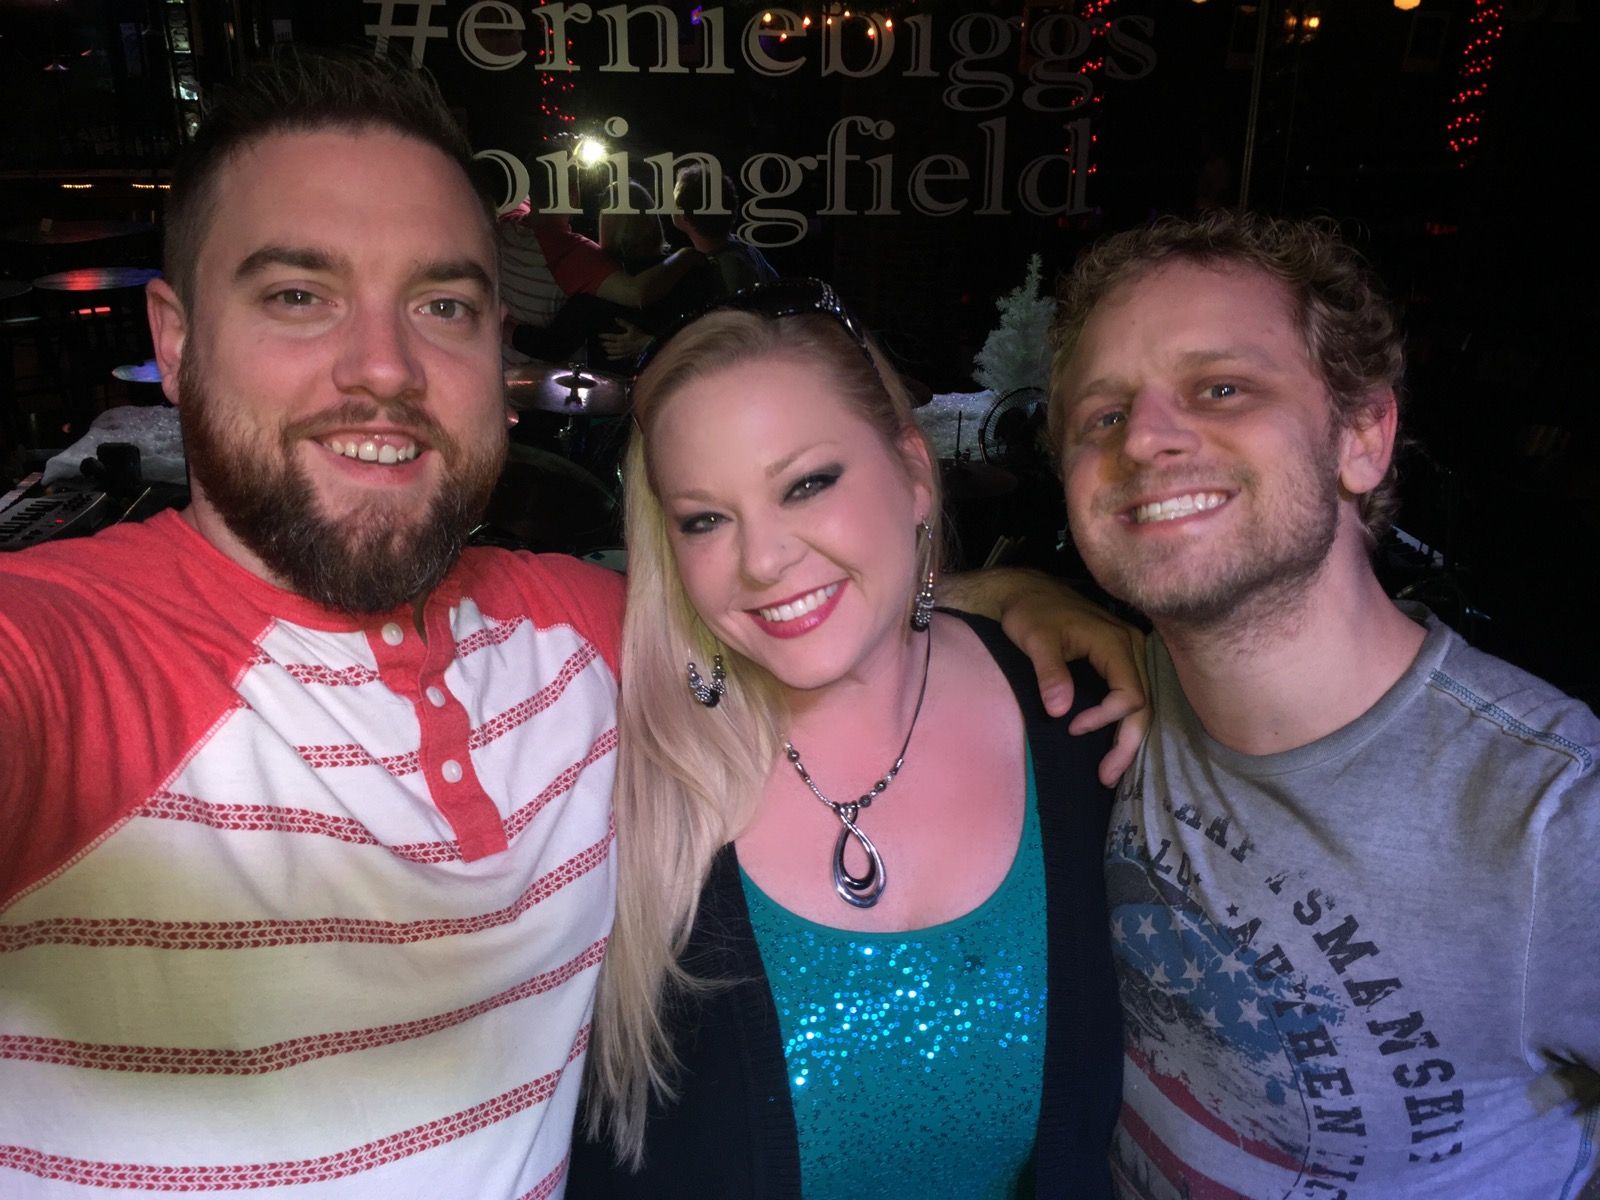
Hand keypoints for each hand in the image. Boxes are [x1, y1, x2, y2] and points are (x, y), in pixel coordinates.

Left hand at [600, 319, 651, 361]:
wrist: (647, 345)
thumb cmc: (640, 335)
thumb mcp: (632, 327)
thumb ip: (623, 323)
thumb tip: (616, 318)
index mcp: (621, 339)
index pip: (610, 337)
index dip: (604, 336)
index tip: (599, 335)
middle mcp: (620, 346)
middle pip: (609, 345)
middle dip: (604, 343)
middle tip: (599, 342)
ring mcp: (623, 352)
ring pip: (612, 351)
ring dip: (606, 349)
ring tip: (603, 348)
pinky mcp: (626, 356)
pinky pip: (617, 357)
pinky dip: (612, 357)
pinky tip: (608, 357)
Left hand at [1001, 589, 1146, 785]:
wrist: (1027, 590)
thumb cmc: (1030, 612)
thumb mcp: (1034, 639)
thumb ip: (1049, 672)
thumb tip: (1060, 710)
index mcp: (1114, 643)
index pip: (1130, 694)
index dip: (1106, 718)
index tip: (1071, 727)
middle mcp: (1131, 647)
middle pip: (1144, 705)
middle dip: (1127, 744)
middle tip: (1106, 776)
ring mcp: (1130, 652)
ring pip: (1143, 703)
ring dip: (1129, 737)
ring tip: (1110, 771)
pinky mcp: (1121, 658)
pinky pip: (1132, 693)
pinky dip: (1125, 721)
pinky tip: (1114, 743)